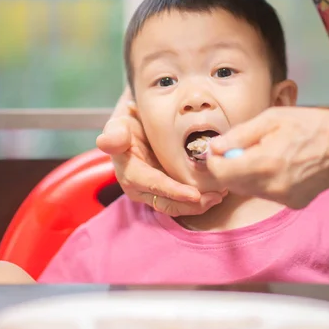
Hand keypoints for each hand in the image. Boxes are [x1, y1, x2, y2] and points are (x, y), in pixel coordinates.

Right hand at [96, 101, 225, 216]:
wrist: (135, 125)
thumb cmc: (128, 123)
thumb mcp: (119, 123)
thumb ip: (114, 133)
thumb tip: (108, 141)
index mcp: (128, 172)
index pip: (153, 185)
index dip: (174, 192)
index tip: (195, 195)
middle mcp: (139, 187)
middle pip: (167, 203)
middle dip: (193, 204)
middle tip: (217, 195)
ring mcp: (152, 192)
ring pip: (176, 206)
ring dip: (199, 204)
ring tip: (220, 194)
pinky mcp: (164, 192)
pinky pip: (182, 201)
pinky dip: (199, 199)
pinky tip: (216, 192)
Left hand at [206, 107, 328, 208]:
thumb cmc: (311, 125)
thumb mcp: (271, 119)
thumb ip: (239, 135)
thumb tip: (215, 147)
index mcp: (264, 164)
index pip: (220, 172)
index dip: (214, 160)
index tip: (218, 149)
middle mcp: (272, 187)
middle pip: (232, 184)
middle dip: (229, 167)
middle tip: (241, 148)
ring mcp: (284, 199)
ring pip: (249, 190)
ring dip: (247, 174)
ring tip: (266, 154)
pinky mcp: (294, 203)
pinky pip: (267, 194)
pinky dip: (265, 182)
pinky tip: (280, 165)